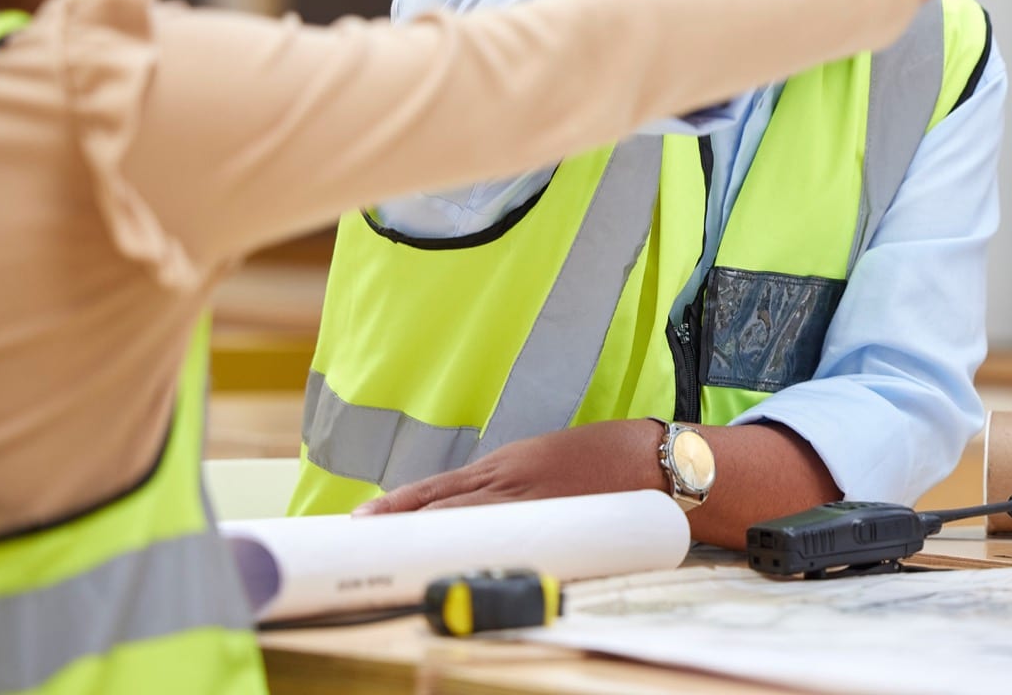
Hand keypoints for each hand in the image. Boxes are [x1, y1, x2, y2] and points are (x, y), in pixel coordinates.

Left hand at [353, 420, 664, 513]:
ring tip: (386, 544)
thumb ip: (517, 478)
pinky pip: (499, 534)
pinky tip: (446, 554)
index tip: (369, 513)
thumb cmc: (605, 458)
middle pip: (443, 501)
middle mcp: (510, 481)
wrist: (651, 462)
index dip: (404, 500)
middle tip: (360, 530)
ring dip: (423, 531)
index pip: (443, 484)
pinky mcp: (549, 520)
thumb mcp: (550, 457)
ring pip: (463, 518)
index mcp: (510, 462)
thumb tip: (483, 501)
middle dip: (399, 517)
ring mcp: (528, 502)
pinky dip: (468, 543)